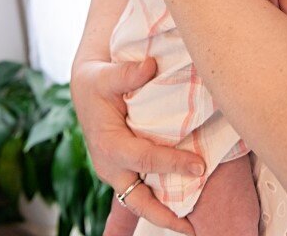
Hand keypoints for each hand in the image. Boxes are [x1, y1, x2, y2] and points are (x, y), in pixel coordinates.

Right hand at [71, 57, 204, 235]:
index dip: (172, 163)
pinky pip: (142, 189)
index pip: (145, 158)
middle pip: (138, 200)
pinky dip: (159, 198)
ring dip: (163, 214)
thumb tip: (150, 66)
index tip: (200, 166)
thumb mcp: (107, 74)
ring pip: (139, 201)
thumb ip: (128, 73)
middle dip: (164, 216)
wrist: (86, 88)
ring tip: (190, 227)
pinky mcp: (124, 169)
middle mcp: (111, 166)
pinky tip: (182, 203)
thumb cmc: (98, 81)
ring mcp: (117, 171)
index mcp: (109, 146)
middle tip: (192, 229)